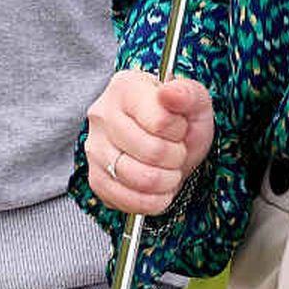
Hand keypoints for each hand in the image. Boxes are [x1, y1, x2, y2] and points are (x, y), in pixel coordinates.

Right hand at [84, 68, 212, 214]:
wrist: (166, 143)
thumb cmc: (178, 121)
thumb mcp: (194, 102)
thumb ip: (187, 93)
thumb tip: (171, 93)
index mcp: (125, 87)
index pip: (160, 121)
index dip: (178, 131)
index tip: (178, 128)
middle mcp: (102, 115)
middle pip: (151, 152)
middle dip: (176, 157)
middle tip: (176, 151)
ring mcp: (94, 148)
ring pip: (139, 178)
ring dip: (166, 181)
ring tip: (168, 169)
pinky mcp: (96, 179)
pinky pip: (125, 200)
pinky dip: (150, 201)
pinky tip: (158, 189)